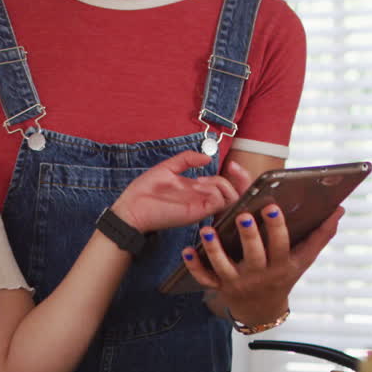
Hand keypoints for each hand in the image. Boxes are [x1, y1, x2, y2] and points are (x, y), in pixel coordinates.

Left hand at [112, 150, 238, 232]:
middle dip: (241, 178)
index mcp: (199, 190)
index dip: (238, 175)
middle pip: (238, 193)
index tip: (232, 164)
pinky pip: (219, 203)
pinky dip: (215, 192)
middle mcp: (204, 199)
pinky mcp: (197, 213)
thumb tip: (208, 158)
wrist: (131, 208)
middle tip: (230, 168)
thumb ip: (187, 159)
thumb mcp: (169, 167)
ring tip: (200, 181)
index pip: (229, 185)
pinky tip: (198, 186)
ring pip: (231, 197)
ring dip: (222, 184)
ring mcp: (202, 207)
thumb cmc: (145, 190)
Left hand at [181, 201, 343, 325]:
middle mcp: (259, 275)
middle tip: (242, 215)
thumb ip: (320, 235)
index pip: (281, 245)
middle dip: (248, 235)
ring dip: (214, 249)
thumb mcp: (303, 259)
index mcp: (281, 265)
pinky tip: (186, 250)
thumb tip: (339, 210)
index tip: (271, 207)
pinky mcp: (219, 287)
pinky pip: (204, 279)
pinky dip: (194, 266)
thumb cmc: (284, 276)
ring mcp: (237, 282)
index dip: (276, 227)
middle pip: (254, 254)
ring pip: (224, 266)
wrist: (263, 311)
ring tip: (207, 229)